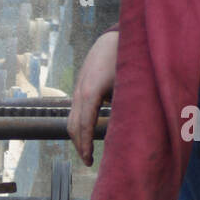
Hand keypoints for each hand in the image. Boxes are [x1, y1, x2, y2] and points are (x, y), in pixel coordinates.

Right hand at [68, 30, 117, 165]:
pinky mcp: (79, 88)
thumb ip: (124, 106)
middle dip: (79, 146)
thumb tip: (124, 131)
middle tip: (89, 161)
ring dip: (77, 137)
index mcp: (91, 91)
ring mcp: (77, 89)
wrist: (113, 38)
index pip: (85, 125)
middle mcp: (80, 91)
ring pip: (71, 120)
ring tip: (87, 151)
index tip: (89, 160)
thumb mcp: (128, 84)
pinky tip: (87, 133)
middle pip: (73, 126)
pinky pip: (75, 112)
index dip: (86, 145)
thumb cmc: (125, 60)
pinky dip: (78, 126)